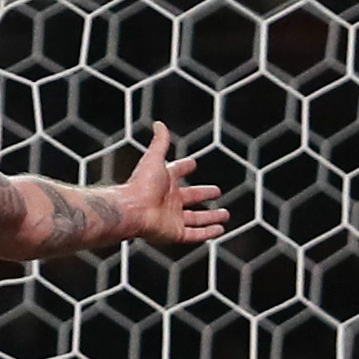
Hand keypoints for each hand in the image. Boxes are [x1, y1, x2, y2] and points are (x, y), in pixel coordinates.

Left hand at [117, 123, 228, 246]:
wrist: (132, 210)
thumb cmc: (140, 185)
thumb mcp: (153, 159)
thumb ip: (160, 142)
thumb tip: (159, 124)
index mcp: (164, 182)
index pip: (176, 172)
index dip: (183, 167)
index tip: (193, 164)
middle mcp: (169, 200)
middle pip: (190, 197)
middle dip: (203, 194)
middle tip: (216, 191)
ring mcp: (172, 218)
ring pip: (196, 218)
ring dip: (211, 216)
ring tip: (226, 214)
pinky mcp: (175, 233)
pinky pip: (195, 234)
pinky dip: (208, 232)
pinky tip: (220, 229)